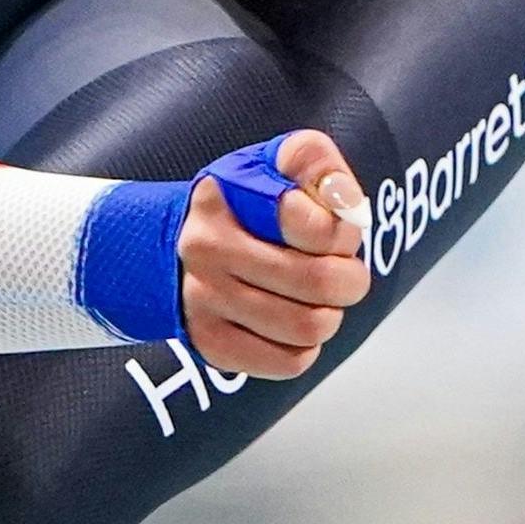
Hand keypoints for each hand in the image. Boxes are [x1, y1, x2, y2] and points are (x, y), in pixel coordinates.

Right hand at [179, 128, 370, 380]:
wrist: (174, 245)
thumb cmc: (243, 204)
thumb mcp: (277, 161)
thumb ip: (318, 165)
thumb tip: (348, 205)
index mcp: (226, 197)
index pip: (318, 227)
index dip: (345, 233)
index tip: (335, 232)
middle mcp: (207, 249)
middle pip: (321, 283)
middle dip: (349, 280)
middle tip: (342, 274)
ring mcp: (203, 300)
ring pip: (307, 328)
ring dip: (328, 315)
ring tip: (316, 300)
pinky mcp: (210, 343)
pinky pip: (288, 362)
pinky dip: (304, 348)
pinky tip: (291, 324)